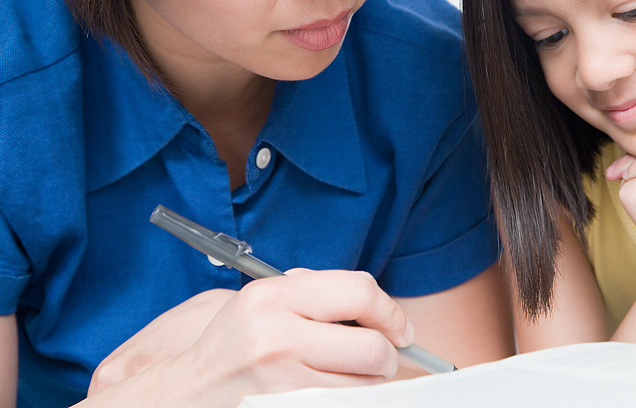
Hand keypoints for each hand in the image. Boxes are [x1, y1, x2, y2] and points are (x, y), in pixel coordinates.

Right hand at [93, 269, 412, 405]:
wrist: (185, 394)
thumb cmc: (231, 346)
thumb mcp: (260, 303)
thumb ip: (310, 292)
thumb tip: (371, 302)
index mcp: (275, 295)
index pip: (359, 290)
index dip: (390, 311)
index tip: (399, 328)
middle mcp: (277, 333)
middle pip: (372, 346)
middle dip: (387, 355)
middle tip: (382, 358)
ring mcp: (280, 378)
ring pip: (364, 384)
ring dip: (369, 382)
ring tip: (350, 376)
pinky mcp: (283, 406)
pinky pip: (343, 403)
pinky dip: (350, 398)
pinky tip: (333, 390)